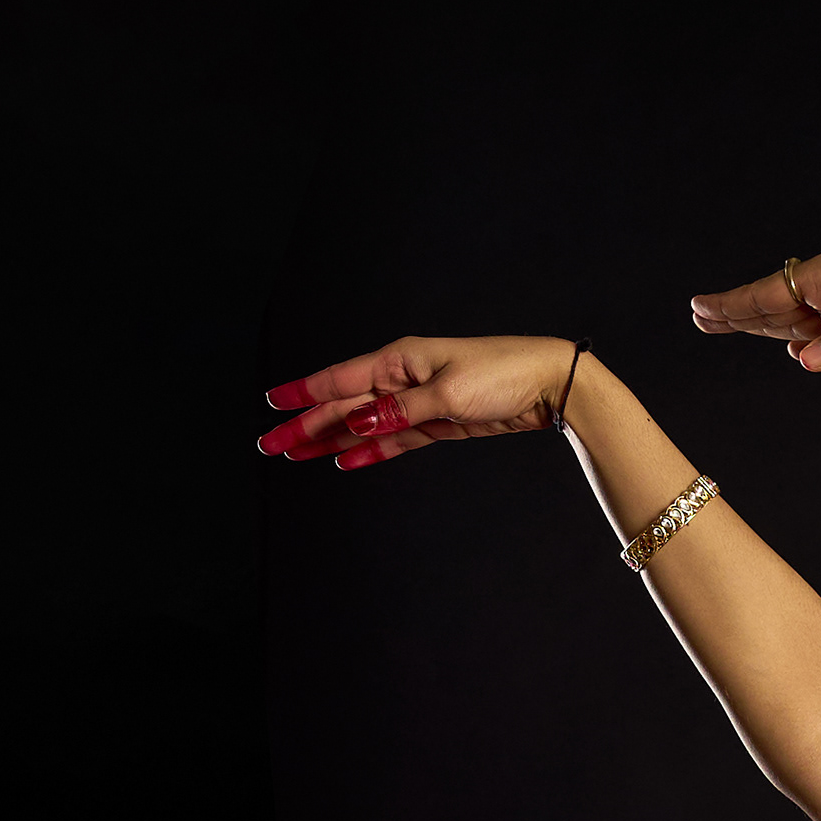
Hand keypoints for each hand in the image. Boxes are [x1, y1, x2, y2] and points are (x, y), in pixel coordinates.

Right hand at [256, 335, 581, 470]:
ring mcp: (418, 401)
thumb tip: (355, 423)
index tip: (271, 403)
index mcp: (399, 360)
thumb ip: (399, 412)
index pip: (339, 379)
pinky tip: (345, 460)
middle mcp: (403, 379)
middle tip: (272, 445)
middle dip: (307, 424)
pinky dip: (370, 451)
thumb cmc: (503, 373)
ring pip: (364, 425)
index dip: (303, 393)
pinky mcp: (438, 421)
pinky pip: (394, 439)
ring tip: (297, 455)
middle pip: (344, 405)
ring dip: (330, 440)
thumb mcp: (447, 393)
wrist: (549, 384)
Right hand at [689, 212, 820, 374]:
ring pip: (801, 320)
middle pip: (775, 307)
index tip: (699, 307)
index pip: (766, 294)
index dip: (732, 305)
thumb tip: (805, 363)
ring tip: (729, 326)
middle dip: (738, 314)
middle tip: (700, 317)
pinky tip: (798, 350)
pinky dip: (812, 341)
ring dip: (767, 328)